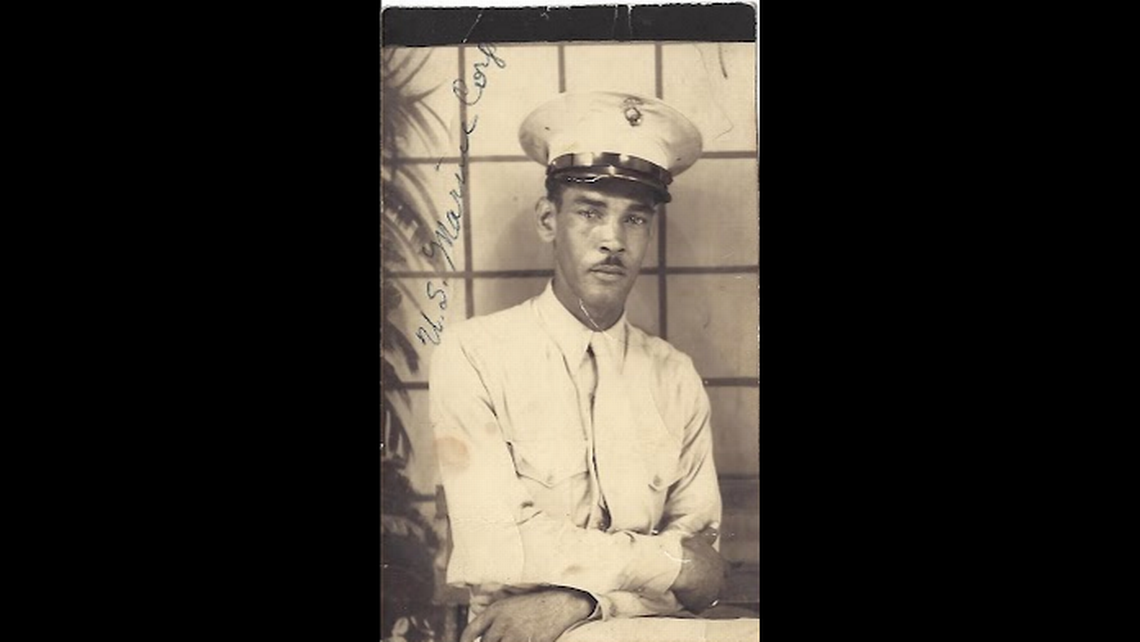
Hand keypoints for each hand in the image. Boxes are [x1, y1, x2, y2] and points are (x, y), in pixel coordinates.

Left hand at [460, 588, 594, 641]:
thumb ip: (491, 608)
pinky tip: (524, 641)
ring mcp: (517, 636)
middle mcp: (503, 624)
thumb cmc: (535, 602)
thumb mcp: (510, 600)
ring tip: (511, 639)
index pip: (470, 631)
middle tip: (500, 640)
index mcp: (496, 611)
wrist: (561, 604)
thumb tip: (474, 609)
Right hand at [670, 525, 726, 612]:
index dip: (718, 570)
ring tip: (689, 590)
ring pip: (710, 596)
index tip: (708, 569)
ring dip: (701, 594)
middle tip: (698, 580)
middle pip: (720, 585)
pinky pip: (697, 606)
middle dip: (711, 583)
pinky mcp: (700, 603)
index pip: (726, 569)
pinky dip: (691, 603)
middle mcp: (719, 579)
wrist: (675, 565)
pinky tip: (684, 599)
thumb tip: (715, 525)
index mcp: (720, 563)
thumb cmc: (685, 550)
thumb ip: (708, 534)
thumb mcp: (697, 538)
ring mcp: (710, 592)